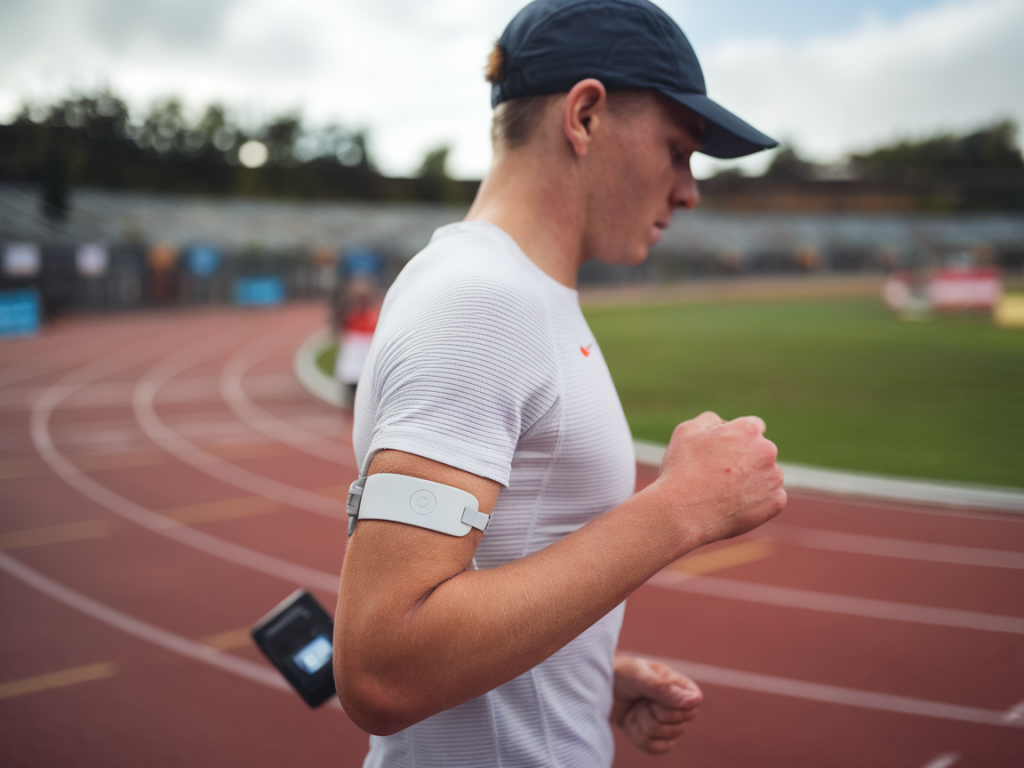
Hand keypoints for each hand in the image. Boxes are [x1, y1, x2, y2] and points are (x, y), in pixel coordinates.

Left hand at [610, 655, 702, 754]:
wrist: (601, 690)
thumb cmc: (621, 675)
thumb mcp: (638, 675)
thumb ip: (664, 687)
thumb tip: (694, 700)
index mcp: (682, 687)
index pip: (691, 708)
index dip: (669, 708)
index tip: (651, 695)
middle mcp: (681, 708)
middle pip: (676, 726)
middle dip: (650, 714)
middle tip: (639, 699)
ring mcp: (671, 726)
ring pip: (664, 739)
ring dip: (641, 724)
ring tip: (634, 707)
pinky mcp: (659, 741)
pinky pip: (654, 748)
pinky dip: (637, 736)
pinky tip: (632, 722)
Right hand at [654, 411, 785, 548]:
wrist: (683, 513)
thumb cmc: (681, 470)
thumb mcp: (686, 431)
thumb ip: (710, 420)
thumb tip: (724, 423)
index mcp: (748, 429)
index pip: (753, 427)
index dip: (736, 439)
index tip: (724, 453)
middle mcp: (767, 450)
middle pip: (761, 452)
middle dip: (746, 460)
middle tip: (720, 475)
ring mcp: (774, 478)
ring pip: (767, 476)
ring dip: (753, 481)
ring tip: (725, 493)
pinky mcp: (776, 502)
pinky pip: (771, 499)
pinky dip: (757, 502)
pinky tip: (734, 506)